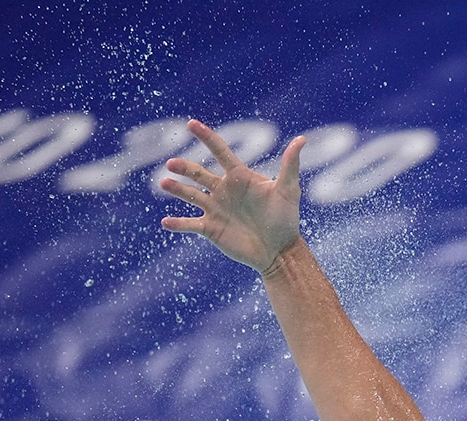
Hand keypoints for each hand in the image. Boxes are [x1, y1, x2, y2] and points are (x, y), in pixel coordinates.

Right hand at [159, 120, 305, 275]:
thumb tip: (302, 139)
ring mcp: (215, 209)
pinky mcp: (210, 229)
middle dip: (184, 167)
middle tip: (172, 164)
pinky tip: (166, 222)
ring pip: (189, 195)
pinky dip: (177, 224)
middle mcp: (223, 190)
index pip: (220, 151)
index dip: (206, 136)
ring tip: (165, 183)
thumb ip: (290, 165)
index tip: (192, 123)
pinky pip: (189, 224)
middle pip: (198, 173)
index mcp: (239, 177)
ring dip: (176, 189)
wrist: (280, 250)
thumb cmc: (286, 218)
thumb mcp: (289, 191)